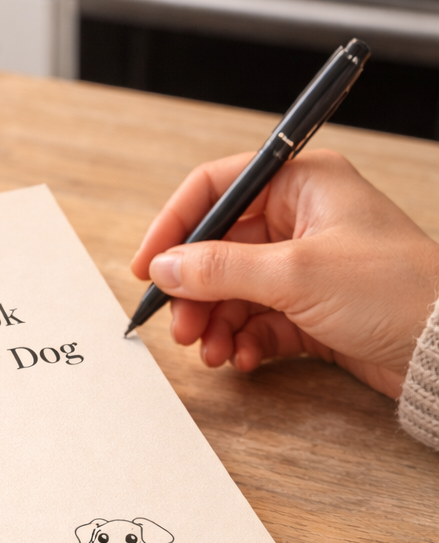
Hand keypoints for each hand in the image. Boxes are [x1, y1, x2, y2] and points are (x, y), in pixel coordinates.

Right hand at [131, 148, 438, 398]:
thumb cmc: (394, 291)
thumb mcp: (296, 275)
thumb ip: (220, 269)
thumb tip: (164, 267)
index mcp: (303, 183)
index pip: (217, 190)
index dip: (174, 228)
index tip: (148, 269)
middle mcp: (303, 218)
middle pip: (219, 248)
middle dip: (195, 292)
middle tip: (182, 329)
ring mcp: (308, 265)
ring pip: (235, 290)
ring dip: (216, 323)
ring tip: (213, 353)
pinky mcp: (315, 308)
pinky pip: (259, 320)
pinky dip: (245, 341)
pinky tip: (244, 359)